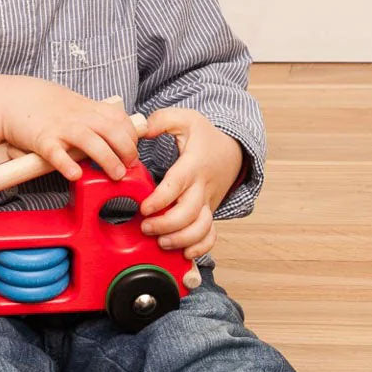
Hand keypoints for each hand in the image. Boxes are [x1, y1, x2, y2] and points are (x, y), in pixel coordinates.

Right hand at [0, 76, 140, 181]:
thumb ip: (96, 118)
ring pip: (91, 143)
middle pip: (113, 131)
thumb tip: (118, 137)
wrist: (13, 98)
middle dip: (127, 150)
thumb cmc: (47, 106)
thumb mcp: (77, 105)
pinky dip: (66, 164)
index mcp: (89, 109)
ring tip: (116, 175)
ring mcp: (61, 128)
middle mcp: (79, 117)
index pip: (121, 121)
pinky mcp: (42, 140)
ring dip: (107, 159)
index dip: (132, 138)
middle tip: (129, 166)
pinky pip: (56, 153)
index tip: (133, 153)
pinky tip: (75, 175)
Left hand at [139, 108, 243, 259]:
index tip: (144, 208)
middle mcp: (202, 187)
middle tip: (145, 227)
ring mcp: (208, 203)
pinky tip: (183, 252)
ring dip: (181, 240)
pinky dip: (200, 248)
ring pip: (201, 229)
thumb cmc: (204, 137)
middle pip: (189, 213)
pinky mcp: (210, 213)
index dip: (160, 200)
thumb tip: (139, 128)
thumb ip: (160, 120)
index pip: (177, 185)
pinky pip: (211, 236)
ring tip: (161, 241)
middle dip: (166, 225)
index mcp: (193, 165)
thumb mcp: (185, 119)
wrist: (233, 151)